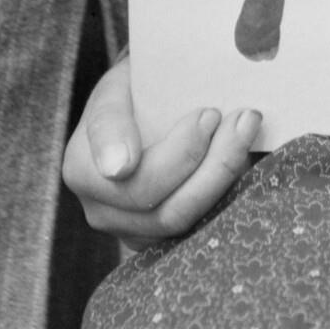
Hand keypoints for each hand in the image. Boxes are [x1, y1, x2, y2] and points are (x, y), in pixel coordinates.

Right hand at [64, 68, 260, 245]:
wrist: (141, 113)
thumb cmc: (132, 94)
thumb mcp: (118, 87)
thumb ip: (112, 121)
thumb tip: (119, 167)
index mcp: (82, 168)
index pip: (129, 173)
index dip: (178, 151)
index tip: (210, 114)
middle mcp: (100, 209)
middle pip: (161, 204)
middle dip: (211, 160)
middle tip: (241, 116)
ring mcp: (130, 232)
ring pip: (183, 219)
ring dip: (224, 174)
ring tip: (247, 129)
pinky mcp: (161, 242)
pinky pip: (199, 228)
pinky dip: (226, 192)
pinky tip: (243, 158)